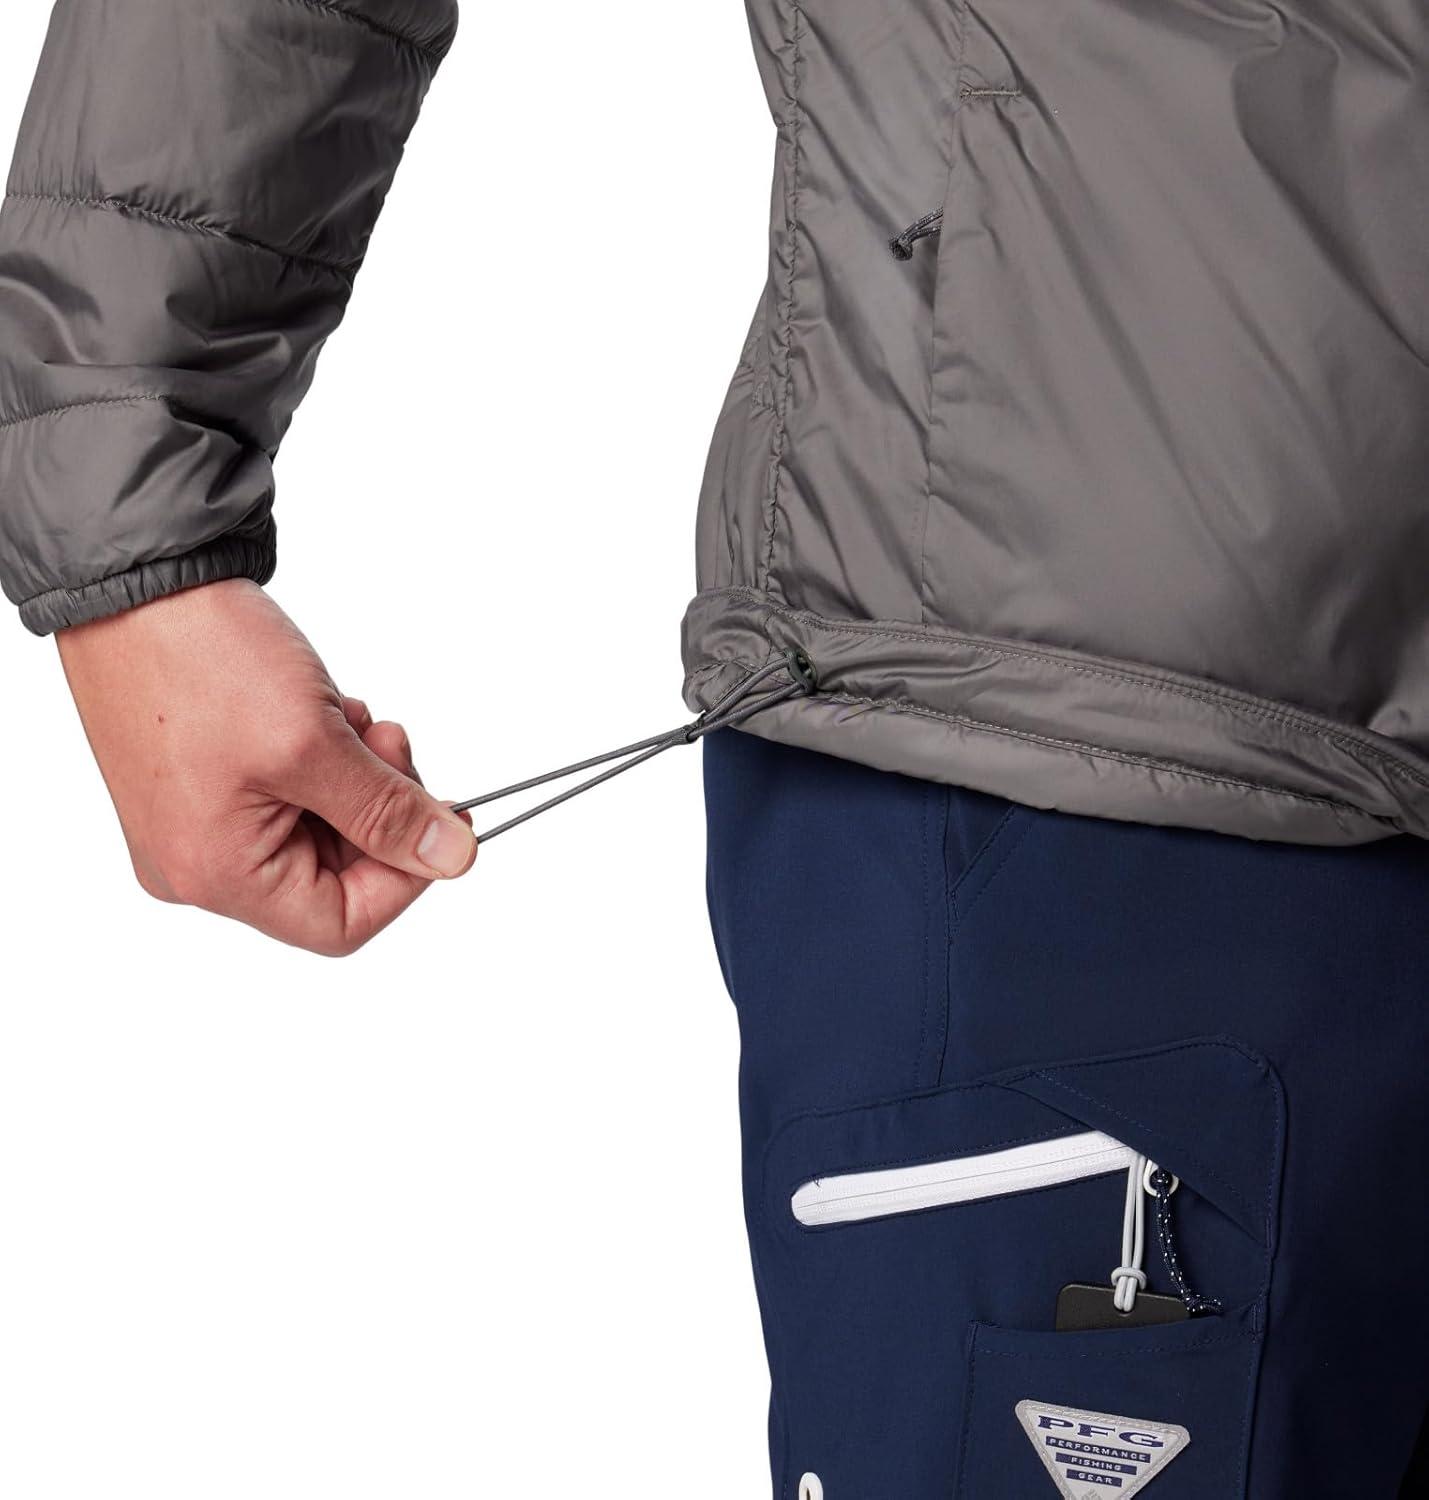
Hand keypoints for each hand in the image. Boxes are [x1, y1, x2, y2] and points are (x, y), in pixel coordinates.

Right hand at [57, 580, 476, 955]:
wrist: (133, 580)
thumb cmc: (199, 657)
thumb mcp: (315, 742)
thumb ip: (387, 811)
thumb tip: (450, 857)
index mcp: (215, 873)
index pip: (341, 923)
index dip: (405, 877)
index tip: (438, 820)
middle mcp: (196, 865)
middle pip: (332, 876)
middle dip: (378, 810)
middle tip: (391, 742)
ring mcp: (195, 825)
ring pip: (318, 830)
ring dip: (355, 777)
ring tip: (349, 717)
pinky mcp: (202, 785)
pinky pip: (288, 796)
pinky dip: (323, 759)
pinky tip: (321, 710)